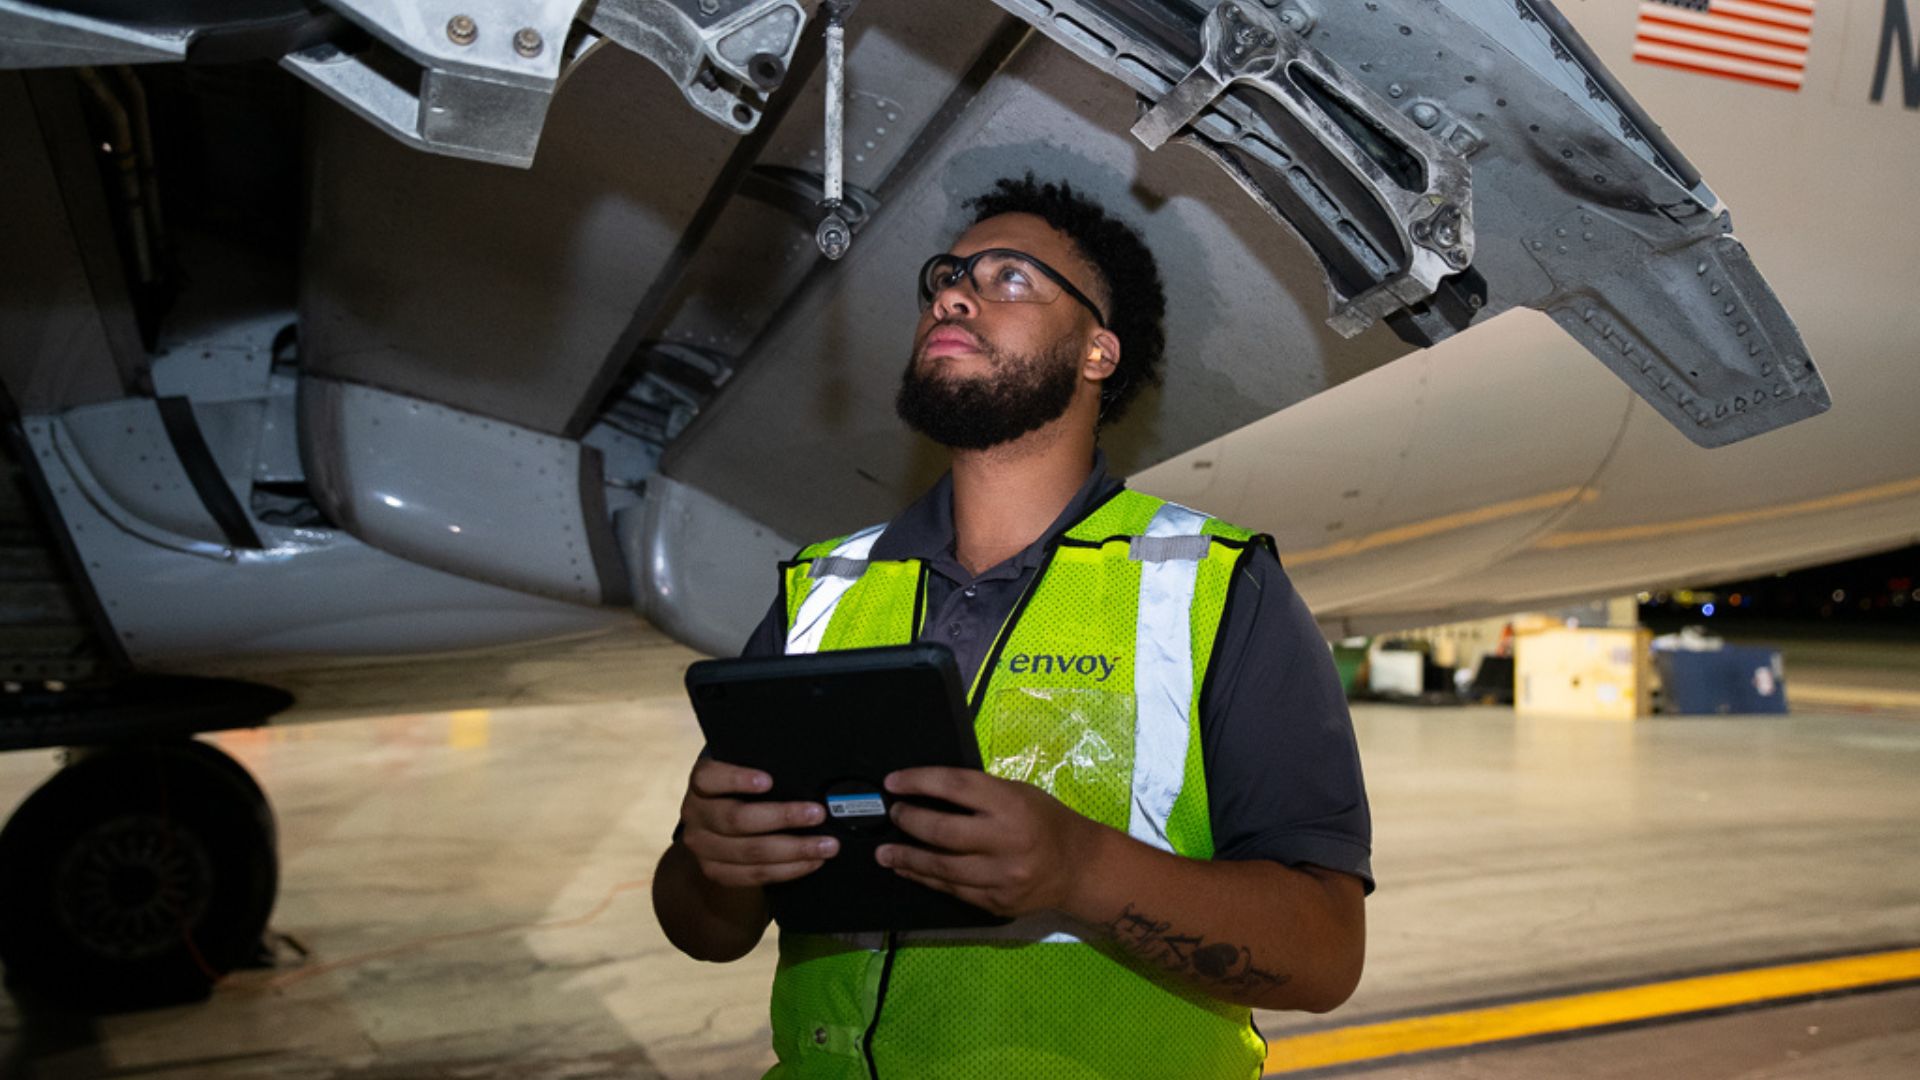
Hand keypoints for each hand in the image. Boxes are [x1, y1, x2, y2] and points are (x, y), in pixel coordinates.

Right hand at [678, 758, 838, 886]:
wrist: (716, 823)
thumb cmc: (741, 788)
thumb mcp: (745, 770)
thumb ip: (763, 767)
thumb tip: (807, 776)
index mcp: (701, 783)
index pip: (709, 778)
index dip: (737, 779)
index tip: (769, 781)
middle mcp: (695, 814)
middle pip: (736, 818)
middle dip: (783, 817)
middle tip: (818, 814)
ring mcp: (701, 846)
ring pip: (749, 852)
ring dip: (794, 850)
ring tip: (826, 846)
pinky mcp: (714, 871)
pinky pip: (753, 875)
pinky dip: (787, 870)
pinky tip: (810, 862)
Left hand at [875, 767, 1099, 917]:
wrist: (1079, 868)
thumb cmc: (1046, 821)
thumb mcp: (1018, 794)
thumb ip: (978, 795)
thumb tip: (927, 794)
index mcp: (1011, 804)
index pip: (955, 786)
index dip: (919, 782)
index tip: (893, 782)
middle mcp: (1006, 841)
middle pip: (942, 832)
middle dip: (909, 822)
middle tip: (893, 815)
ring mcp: (1001, 877)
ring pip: (941, 869)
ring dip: (907, 859)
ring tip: (885, 853)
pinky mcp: (995, 903)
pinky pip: (952, 890)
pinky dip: (926, 880)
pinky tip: (909, 871)